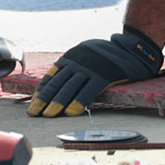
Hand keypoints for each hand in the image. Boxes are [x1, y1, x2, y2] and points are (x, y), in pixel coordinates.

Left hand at [27, 28, 162, 117]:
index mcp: (72, 56)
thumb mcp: (86, 55)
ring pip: (70, 87)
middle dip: (44, 99)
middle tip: (34, 113)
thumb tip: (60, 84)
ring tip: (48, 115)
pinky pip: (88, 90)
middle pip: (57, 83)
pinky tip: (71, 112)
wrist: (131, 48)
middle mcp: (78, 61)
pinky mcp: (104, 75)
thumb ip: (74, 67)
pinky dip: (78, 102)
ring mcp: (90, 68)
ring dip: (57, 102)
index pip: (52, 75)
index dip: (42, 90)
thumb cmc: (107, 56)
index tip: (33, 102)